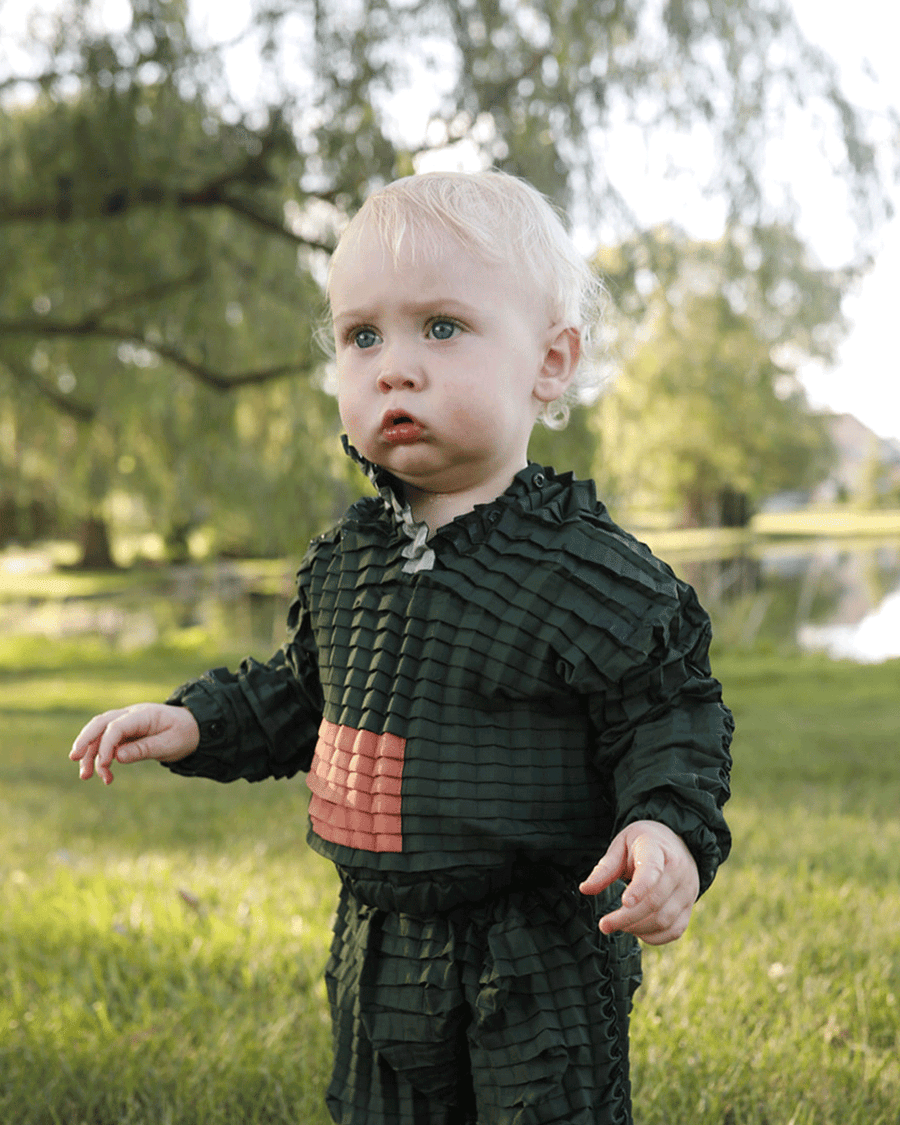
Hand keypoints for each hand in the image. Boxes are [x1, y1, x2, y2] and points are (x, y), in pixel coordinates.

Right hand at [70, 703, 199, 785]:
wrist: (194, 728)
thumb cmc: (184, 734)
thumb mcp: (169, 745)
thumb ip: (144, 749)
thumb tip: (117, 757)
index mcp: (144, 714)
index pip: (116, 726)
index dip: (106, 745)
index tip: (104, 765)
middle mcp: (131, 715)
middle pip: (100, 723)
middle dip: (85, 741)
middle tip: (73, 759)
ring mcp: (126, 722)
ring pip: (100, 734)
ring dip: (90, 754)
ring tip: (86, 776)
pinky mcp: (125, 733)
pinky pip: (107, 742)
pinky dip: (102, 757)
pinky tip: (106, 775)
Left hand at [579, 820, 699, 945]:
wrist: (676, 842)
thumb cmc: (643, 844)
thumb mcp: (621, 845)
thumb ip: (605, 868)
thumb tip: (584, 890)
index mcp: (658, 849)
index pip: (652, 872)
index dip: (639, 889)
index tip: (623, 902)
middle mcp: (679, 871)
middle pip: (654, 902)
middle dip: (626, 918)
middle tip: (604, 925)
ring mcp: (688, 891)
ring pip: (664, 921)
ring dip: (637, 928)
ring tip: (618, 924)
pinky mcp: (690, 907)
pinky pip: (674, 931)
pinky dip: (653, 937)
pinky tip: (636, 929)